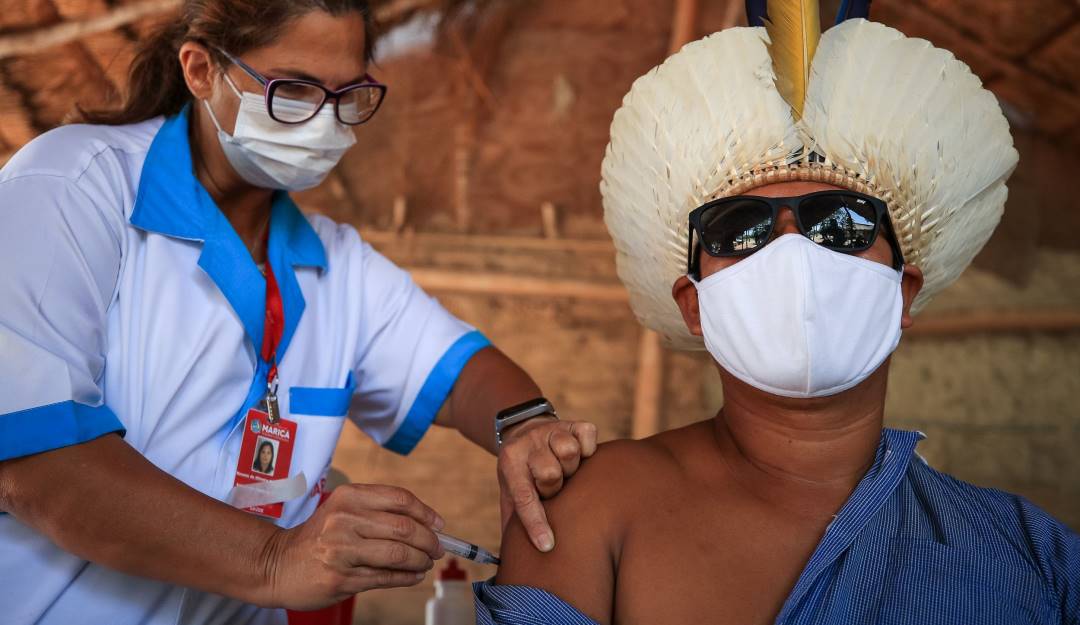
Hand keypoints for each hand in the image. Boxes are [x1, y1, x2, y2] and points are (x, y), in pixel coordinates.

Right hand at [260, 484, 445, 609]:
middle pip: (404, 528)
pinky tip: (414, 576)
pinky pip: (386, 578)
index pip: (400, 499)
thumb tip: (427, 523)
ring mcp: (342, 550)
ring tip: (425, 563)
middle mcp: (345, 520)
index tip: (439, 525)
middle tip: (437, 549)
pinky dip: (407, 577)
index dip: (426, 513)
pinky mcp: (341, 578)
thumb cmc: (318, 536)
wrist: (276, 564)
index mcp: (348, 497)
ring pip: (399, 554)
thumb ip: (379, 511)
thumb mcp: (342, 510)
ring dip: (420, 561)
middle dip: (429, 541)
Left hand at [497, 418, 598, 551]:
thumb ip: (514, 524)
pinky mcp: (571, 422)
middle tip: (554, 487)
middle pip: (549, 472)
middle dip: (555, 486)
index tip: (547, 546)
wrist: (524, 430)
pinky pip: (587, 434)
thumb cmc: (522, 474)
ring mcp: (550, 430)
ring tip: (567, 470)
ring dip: (571, 465)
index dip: (535, 524)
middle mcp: (528, 444)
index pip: (523, 497)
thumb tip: (513, 565)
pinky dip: (588, 447)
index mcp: (509, 464)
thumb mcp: (509, 494)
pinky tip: (581, 454)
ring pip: (568, 450)